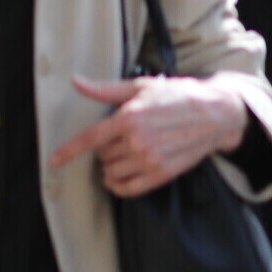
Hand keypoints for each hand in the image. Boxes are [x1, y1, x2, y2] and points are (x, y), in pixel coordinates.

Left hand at [47, 75, 247, 197]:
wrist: (217, 113)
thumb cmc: (178, 96)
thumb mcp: (141, 87)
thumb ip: (106, 90)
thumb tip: (76, 81)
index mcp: (129, 117)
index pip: (89, 139)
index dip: (68, 151)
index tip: (53, 161)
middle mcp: (138, 140)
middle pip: (101, 156)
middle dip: (104, 150)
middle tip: (120, 139)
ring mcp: (151, 159)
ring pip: (111, 173)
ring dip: (110, 167)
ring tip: (124, 154)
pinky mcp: (163, 173)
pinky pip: (128, 189)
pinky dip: (118, 186)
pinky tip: (119, 177)